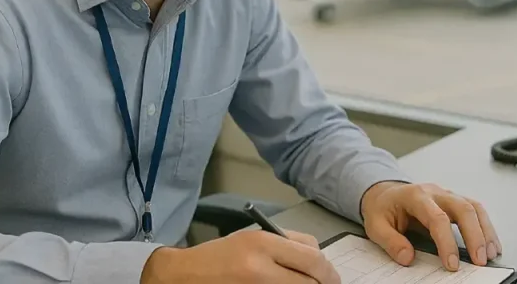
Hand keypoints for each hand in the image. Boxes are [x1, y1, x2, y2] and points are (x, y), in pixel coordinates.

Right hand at [140, 229, 340, 283]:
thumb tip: (317, 256)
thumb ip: (285, 242)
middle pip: (310, 280)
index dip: (328, 270)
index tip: (332, 276)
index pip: (312, 258)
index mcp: (263, 242)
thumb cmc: (220, 254)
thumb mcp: (252, 237)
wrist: (184, 275)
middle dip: (323, 283)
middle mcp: (261, 267)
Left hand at [360, 181, 501, 271]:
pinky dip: (486, 227)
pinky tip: (491, 244)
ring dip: (486, 231)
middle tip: (479, 260)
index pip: (437, 218)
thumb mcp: (375, 226)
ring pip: (474, 207)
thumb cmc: (382, 208)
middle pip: (463, 208)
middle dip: (475, 235)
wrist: (384, 193)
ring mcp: (446, 195)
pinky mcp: (454, 201)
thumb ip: (390, 241)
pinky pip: (475, 210)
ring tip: (491, 254)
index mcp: (414, 196)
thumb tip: (407, 257)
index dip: (446, 242)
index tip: (452, 263)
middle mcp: (434, 192)